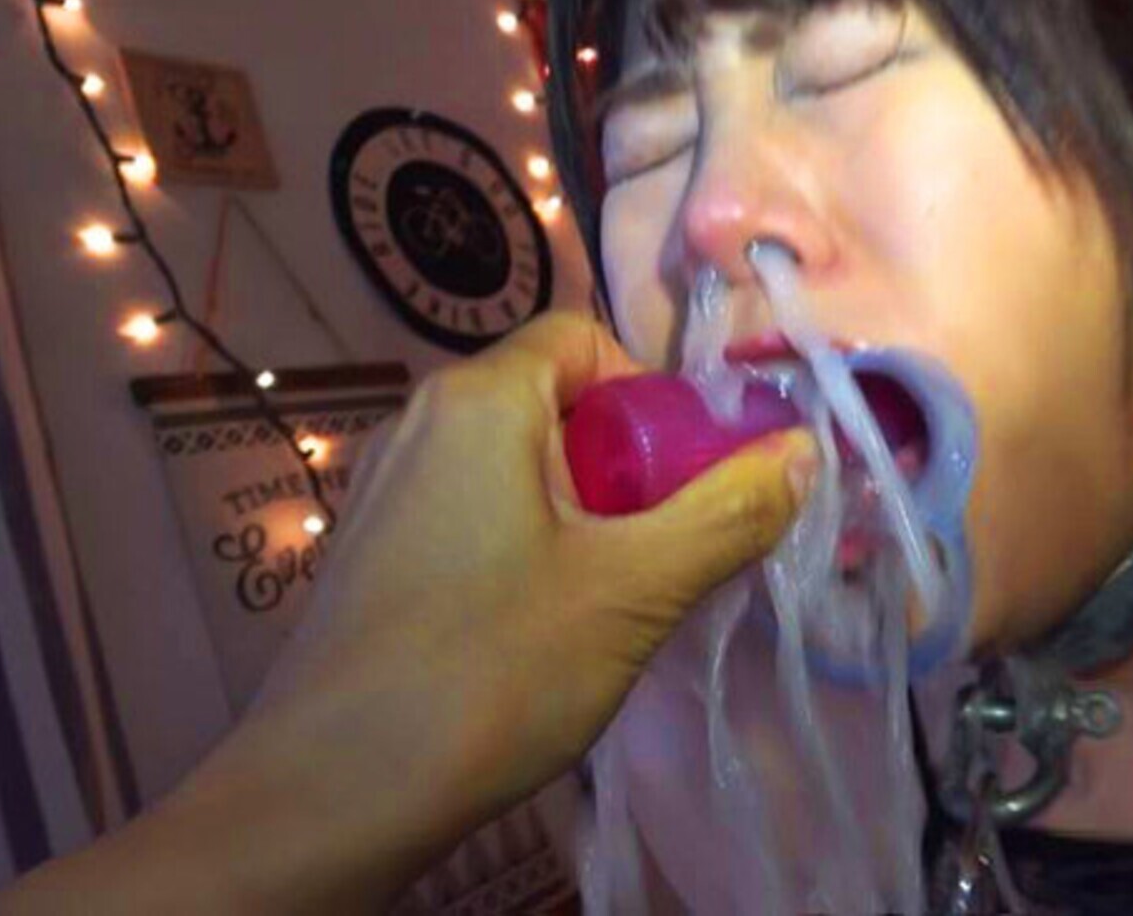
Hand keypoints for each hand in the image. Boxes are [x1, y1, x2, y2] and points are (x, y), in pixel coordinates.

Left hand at [0, 313, 815, 913]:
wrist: (330, 795)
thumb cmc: (488, 671)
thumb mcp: (634, 590)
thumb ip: (728, 512)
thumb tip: (802, 449)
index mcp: (478, 401)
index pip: (583, 338)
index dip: (653, 394)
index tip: (689, 479)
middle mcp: (420, 424)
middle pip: (555, 405)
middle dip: (628, 468)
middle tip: (665, 553)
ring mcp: (386, 493)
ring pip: (519, 471)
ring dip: (584, 521)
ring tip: (614, 604)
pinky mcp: (374, 558)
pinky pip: (475, 519)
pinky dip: (528, 554)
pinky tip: (544, 636)